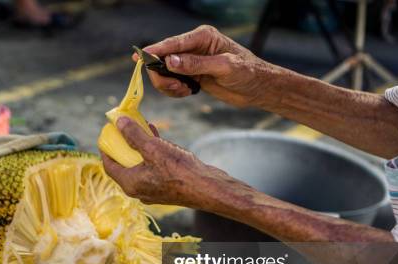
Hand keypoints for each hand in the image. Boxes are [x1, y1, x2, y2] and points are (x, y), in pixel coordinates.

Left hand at [101, 117, 249, 210]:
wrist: (208, 188)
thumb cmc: (179, 171)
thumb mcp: (153, 148)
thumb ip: (134, 135)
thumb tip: (119, 122)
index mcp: (130, 184)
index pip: (109, 166)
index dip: (106, 148)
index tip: (107, 133)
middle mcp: (139, 189)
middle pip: (124, 165)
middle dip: (124, 145)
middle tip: (123, 129)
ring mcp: (153, 189)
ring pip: (140, 165)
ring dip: (139, 146)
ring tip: (141, 126)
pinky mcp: (166, 186)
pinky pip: (153, 167)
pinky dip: (152, 152)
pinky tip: (157, 135)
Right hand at [134, 25, 278, 107]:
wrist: (257, 88)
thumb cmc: (247, 73)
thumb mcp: (224, 67)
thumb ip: (196, 64)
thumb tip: (170, 62)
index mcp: (202, 36)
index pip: (173, 43)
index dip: (155, 51)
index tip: (139, 58)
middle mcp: (193, 46)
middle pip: (163, 59)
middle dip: (163, 75)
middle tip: (176, 88)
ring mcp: (190, 61)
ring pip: (164, 72)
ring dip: (168, 85)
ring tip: (184, 91)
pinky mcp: (190, 75)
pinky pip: (170, 82)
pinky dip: (173, 91)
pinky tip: (187, 93)